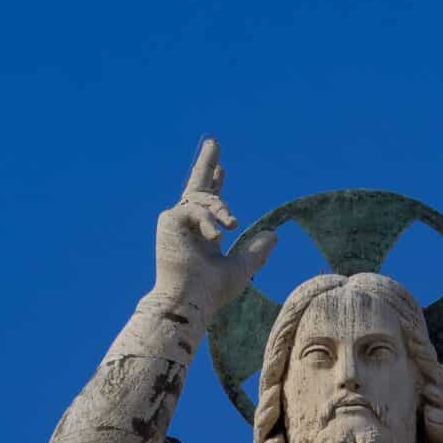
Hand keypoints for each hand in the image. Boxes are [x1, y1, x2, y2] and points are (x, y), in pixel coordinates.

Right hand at [152, 136, 277, 316]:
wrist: (190, 300)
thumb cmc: (211, 290)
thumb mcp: (241, 268)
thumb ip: (256, 252)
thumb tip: (274, 235)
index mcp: (202, 233)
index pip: (209, 203)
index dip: (216, 184)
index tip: (221, 168)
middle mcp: (188, 224)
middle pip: (196, 186)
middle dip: (206, 163)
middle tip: (214, 141)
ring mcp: (176, 221)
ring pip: (203, 198)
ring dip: (221, 208)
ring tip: (231, 224)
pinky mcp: (168, 220)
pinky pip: (195, 208)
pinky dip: (208, 220)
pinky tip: (215, 235)